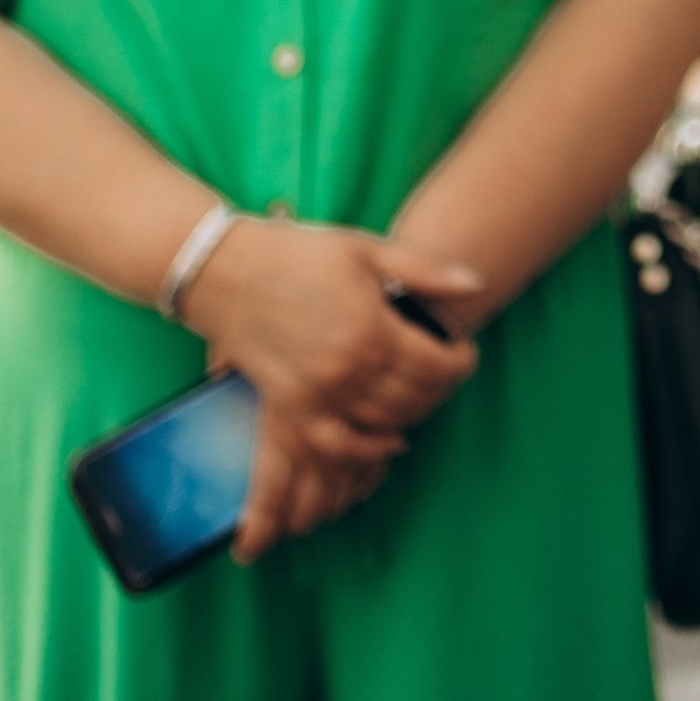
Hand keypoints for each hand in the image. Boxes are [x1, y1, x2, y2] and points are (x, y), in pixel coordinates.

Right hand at [187, 220, 480, 557]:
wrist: (223, 271)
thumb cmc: (296, 252)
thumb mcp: (365, 249)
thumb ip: (424, 271)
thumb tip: (476, 284)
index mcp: (372, 328)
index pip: (438, 365)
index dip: (462, 362)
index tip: (462, 351)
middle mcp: (348, 370)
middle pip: (416, 399)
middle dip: (441, 388)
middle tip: (444, 370)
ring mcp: (317, 395)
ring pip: (384, 426)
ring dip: (411, 416)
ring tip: (419, 395)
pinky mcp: (290, 408)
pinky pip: (336, 447)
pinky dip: (366, 451)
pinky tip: (386, 440)